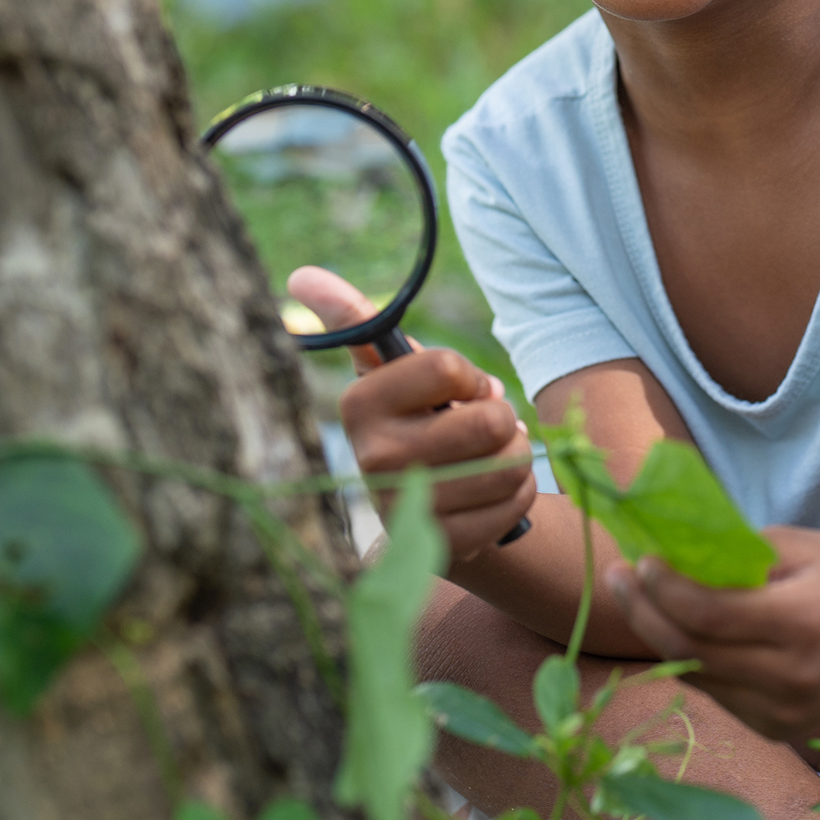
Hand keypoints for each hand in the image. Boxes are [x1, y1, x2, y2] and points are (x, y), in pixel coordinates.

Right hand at [308, 266, 534, 561]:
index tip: (458, 389)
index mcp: (360, 405)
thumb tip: (302, 274)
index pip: (448, 368)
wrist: (421, 508)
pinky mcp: (442, 544)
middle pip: (490, 420)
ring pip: (510, 462)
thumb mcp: (387, 370)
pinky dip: (517, 492)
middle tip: (480, 426)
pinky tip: (491, 491)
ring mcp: (410, 506)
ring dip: (514, 455)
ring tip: (488, 457)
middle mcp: (376, 458)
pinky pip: (514, 502)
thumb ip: (354, 319)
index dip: (469, 376)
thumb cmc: (412, 420)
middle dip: (501, 418)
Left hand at [597, 526, 819, 740]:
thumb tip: (670, 553)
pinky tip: (678, 629)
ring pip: (698, 677)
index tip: (641, 558)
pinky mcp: (781, 729)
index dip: (665, 588)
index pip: (709, 615)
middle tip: (616, 575)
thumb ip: (736, 554)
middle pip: (693, 651)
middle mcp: (792, 679)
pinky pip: (719, 694)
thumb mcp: (802, 547)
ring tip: (638, 596)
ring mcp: (786, 713)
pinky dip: (694, 661)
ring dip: (661, 637)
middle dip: (645, 612)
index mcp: (803, 625)